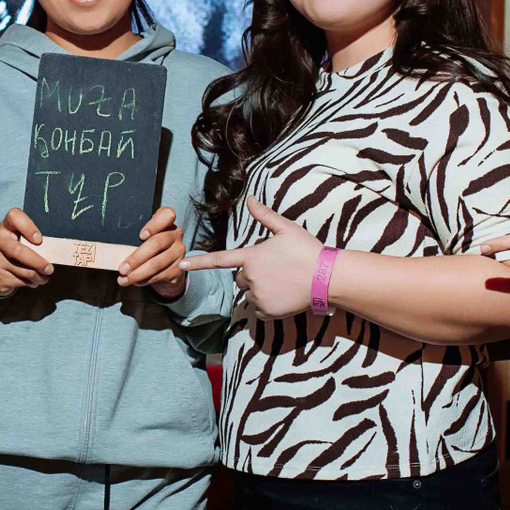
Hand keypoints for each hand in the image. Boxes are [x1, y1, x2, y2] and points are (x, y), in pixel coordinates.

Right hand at [0, 207, 53, 296]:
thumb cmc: (15, 252)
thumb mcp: (22, 241)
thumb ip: (34, 242)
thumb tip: (55, 253)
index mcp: (6, 226)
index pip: (14, 216)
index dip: (28, 227)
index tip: (39, 240)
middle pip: (18, 251)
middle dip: (38, 262)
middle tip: (49, 269)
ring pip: (23, 271)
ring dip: (38, 276)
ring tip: (44, 276)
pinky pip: (21, 281)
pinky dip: (31, 283)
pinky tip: (32, 281)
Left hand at [117, 206, 186, 296]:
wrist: (167, 264)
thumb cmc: (150, 245)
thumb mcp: (144, 236)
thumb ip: (136, 238)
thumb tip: (114, 251)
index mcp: (167, 221)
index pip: (166, 215)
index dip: (154, 225)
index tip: (141, 236)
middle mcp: (176, 234)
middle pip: (156, 244)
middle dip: (136, 258)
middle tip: (122, 269)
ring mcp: (179, 252)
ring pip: (157, 264)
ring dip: (138, 274)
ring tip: (124, 279)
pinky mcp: (179, 268)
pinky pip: (159, 275)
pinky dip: (144, 280)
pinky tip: (135, 281)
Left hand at [177, 196, 322, 318]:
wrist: (327, 278)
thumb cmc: (308, 250)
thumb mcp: (286, 229)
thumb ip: (264, 215)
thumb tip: (249, 198)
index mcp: (251, 257)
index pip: (219, 259)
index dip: (199, 262)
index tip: (181, 264)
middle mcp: (250, 278)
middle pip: (240, 278)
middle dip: (252, 274)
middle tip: (276, 269)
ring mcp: (258, 296)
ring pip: (250, 294)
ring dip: (260, 289)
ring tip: (283, 281)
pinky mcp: (267, 312)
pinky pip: (259, 309)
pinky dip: (267, 305)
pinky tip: (284, 295)